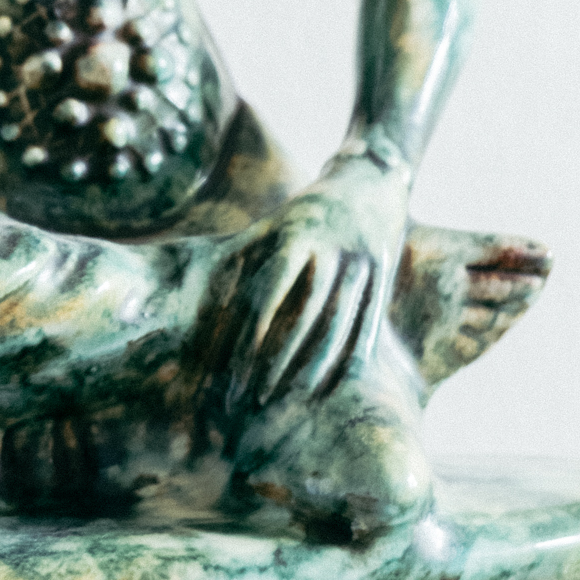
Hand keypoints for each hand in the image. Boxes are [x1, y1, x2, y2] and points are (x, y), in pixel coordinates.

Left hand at [231, 151, 409, 410]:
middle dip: (275, 361)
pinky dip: (351, 356)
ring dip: (312, 367)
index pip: (267, 294)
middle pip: (301, 316)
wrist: (372, 180)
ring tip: (290, 400)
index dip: (247, 337)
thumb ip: (238, 255)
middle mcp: (331, 248)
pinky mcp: (384, 276)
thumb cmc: (307, 210)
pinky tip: (332, 385)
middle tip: (252, 400)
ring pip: (338, 324)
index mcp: (296, 234)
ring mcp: (362, 263)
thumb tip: (195, 290)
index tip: (229, 373)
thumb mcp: (272, 224)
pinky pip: (368, 323)